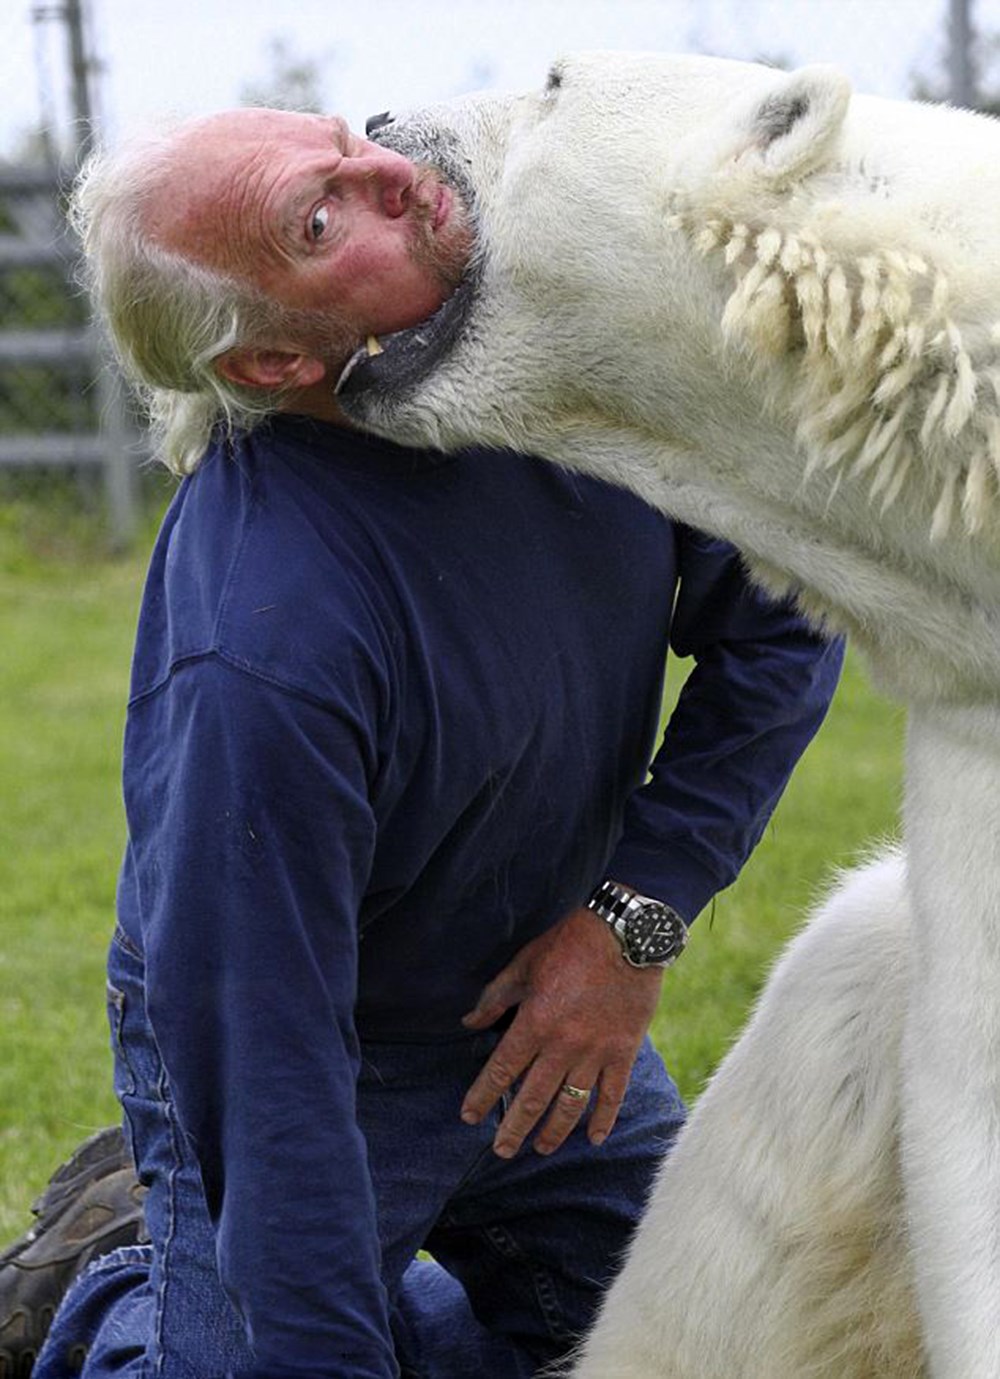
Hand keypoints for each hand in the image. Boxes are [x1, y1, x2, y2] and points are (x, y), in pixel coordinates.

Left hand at [460, 906, 664, 1156]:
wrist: (625, 935)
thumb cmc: (569, 944)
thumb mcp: (524, 964)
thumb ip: (496, 997)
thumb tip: (469, 1023)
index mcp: (534, 1022)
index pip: (501, 1071)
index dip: (482, 1097)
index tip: (469, 1117)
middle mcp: (562, 1045)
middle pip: (533, 1098)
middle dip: (514, 1128)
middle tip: (501, 1150)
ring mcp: (595, 1052)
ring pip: (571, 1105)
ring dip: (554, 1132)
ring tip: (541, 1149)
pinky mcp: (623, 1052)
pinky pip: (613, 1095)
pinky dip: (603, 1119)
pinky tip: (594, 1138)